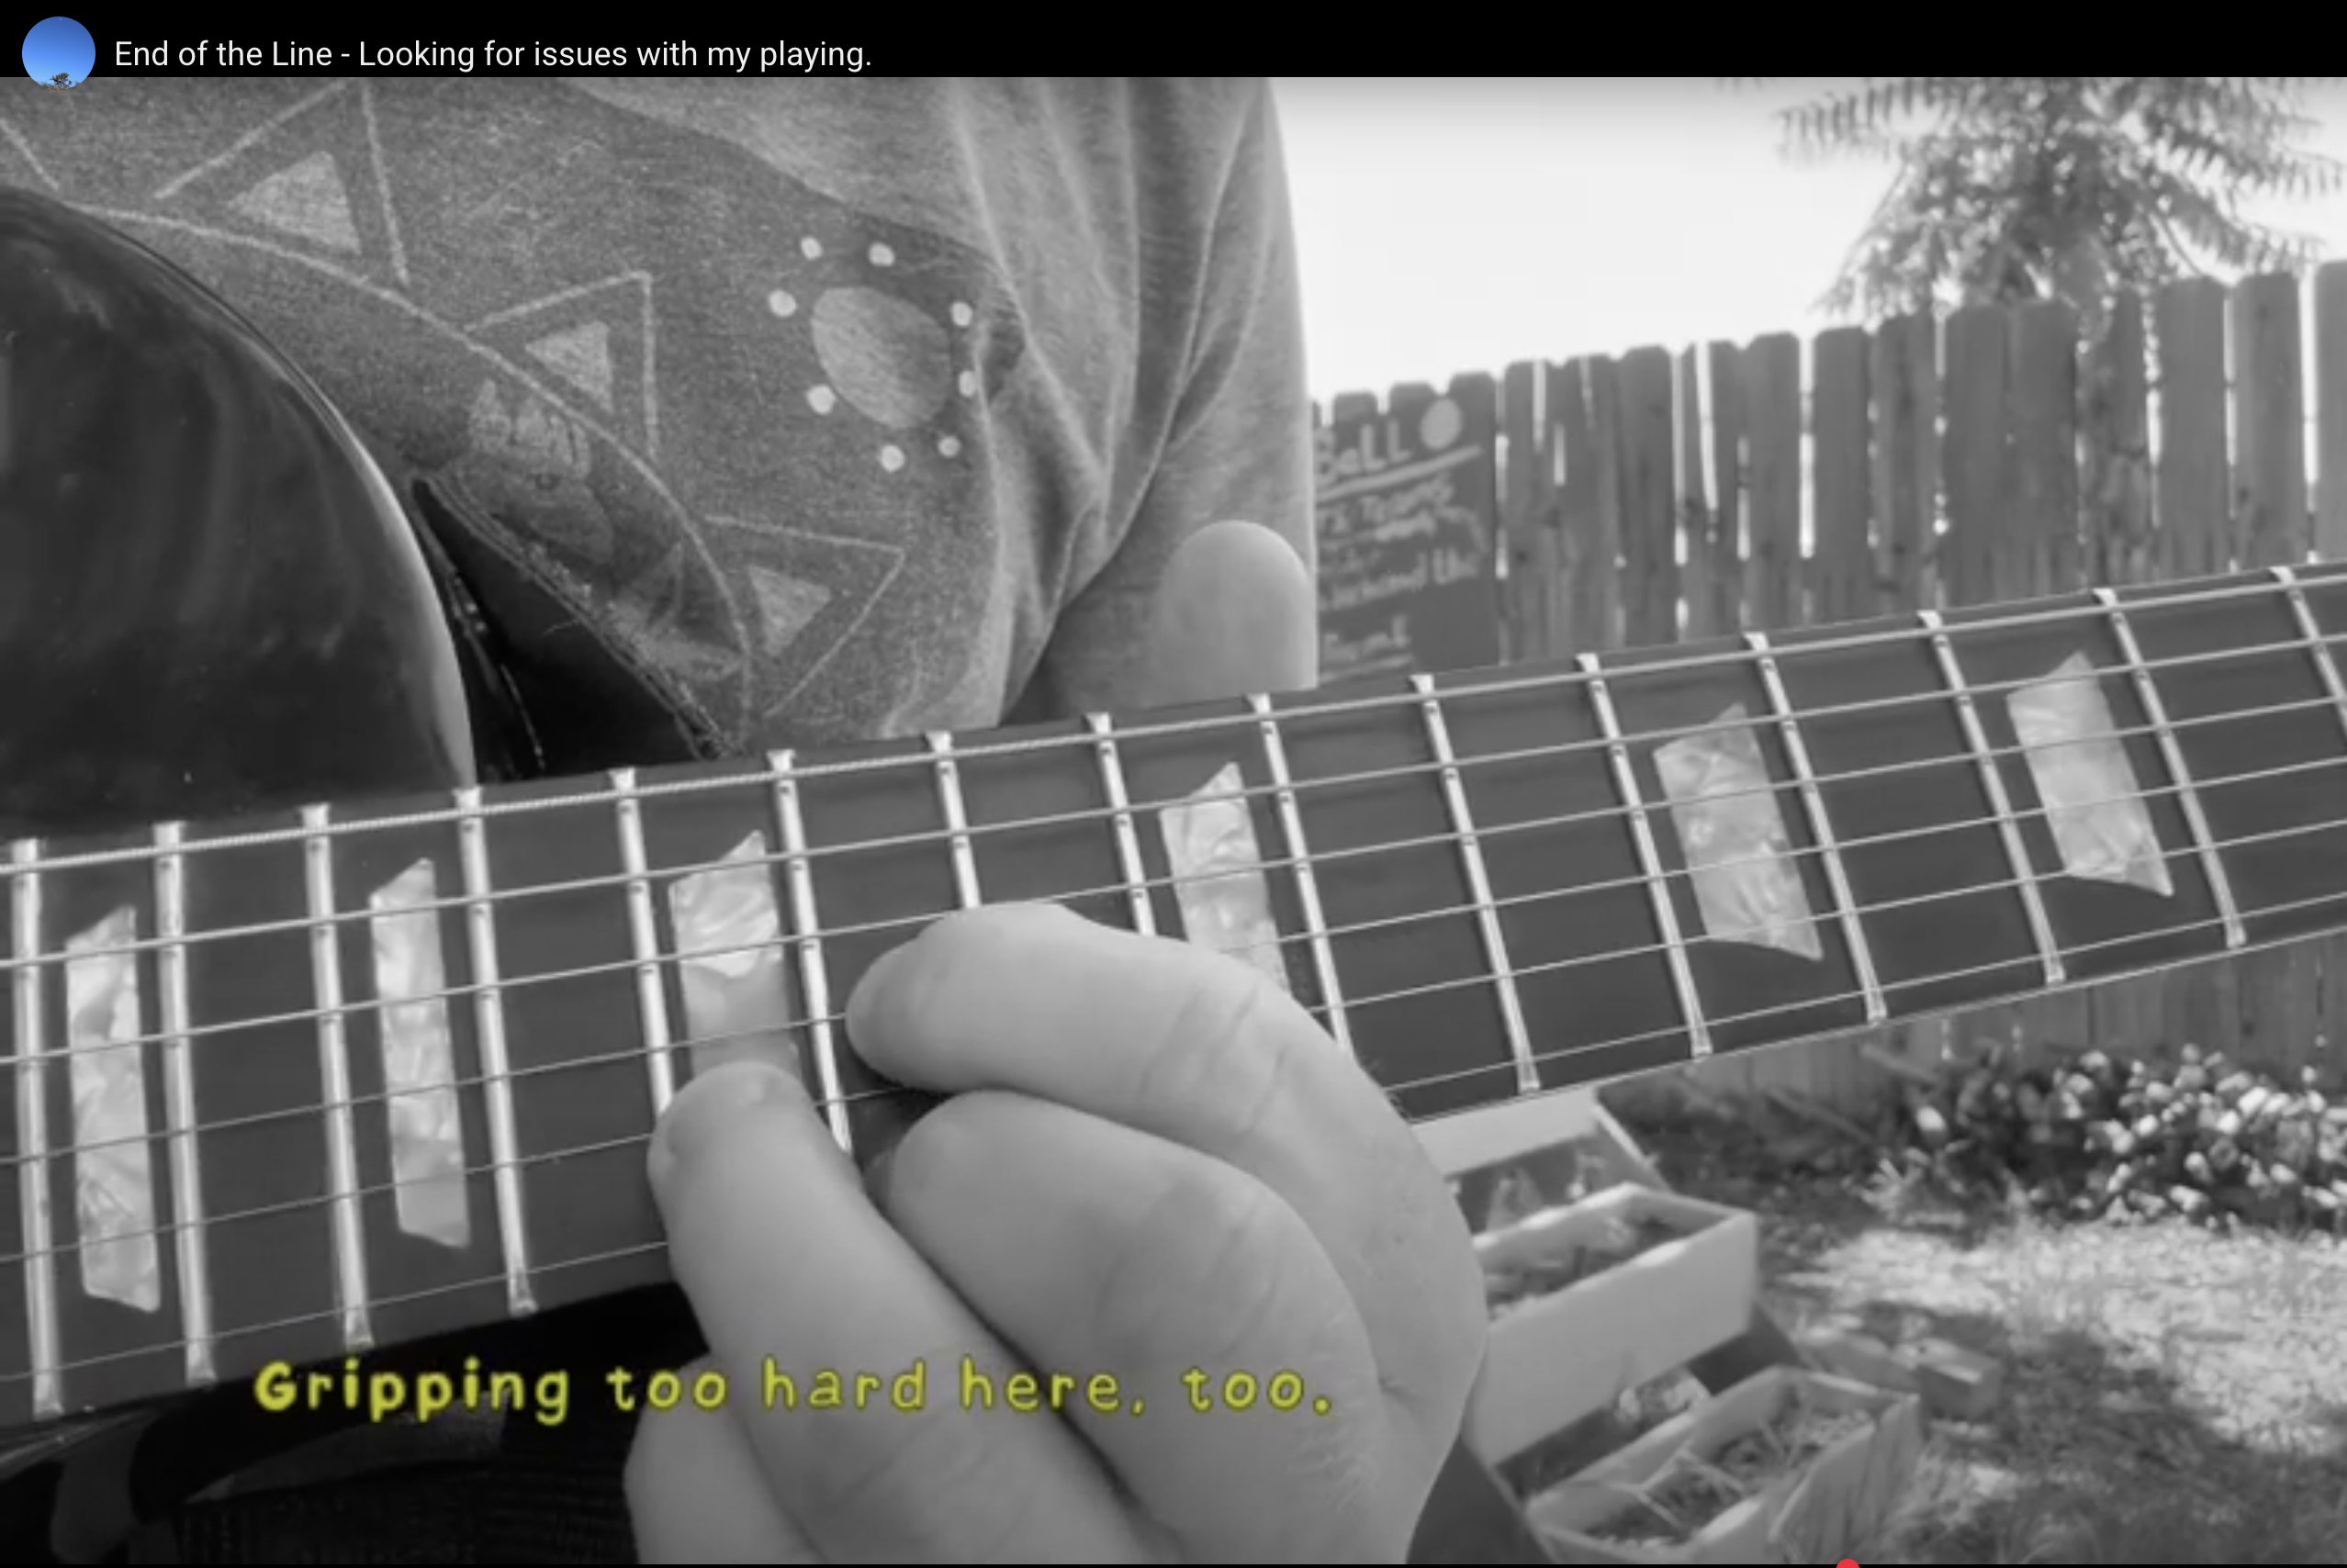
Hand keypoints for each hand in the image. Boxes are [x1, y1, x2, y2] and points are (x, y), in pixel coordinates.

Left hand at [622, 523, 1488, 1560]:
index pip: (1240, 1096)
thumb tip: (1248, 548)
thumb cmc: (1148, 1274)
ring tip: (730, 1175)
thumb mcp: (1213, 1080)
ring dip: (753, 1257)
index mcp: (1390, 1307)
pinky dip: (691, 1438)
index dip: (1025, 990)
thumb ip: (1210, 831)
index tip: (912, 982)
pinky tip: (740, 1397)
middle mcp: (1298, 1501)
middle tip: (815, 1087)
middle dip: (922, 1135)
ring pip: (904, 1451)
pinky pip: (749, 1555)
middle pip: (1145, 1266)